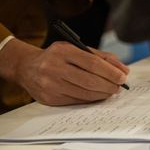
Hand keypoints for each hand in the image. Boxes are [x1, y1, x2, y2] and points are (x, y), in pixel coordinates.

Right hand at [0, 38, 128, 105]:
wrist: (27, 67)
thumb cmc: (58, 57)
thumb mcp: (76, 49)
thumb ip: (101, 57)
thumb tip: (123, 69)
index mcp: (63, 52)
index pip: (92, 63)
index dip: (110, 71)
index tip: (123, 76)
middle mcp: (54, 68)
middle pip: (89, 80)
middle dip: (109, 85)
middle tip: (119, 86)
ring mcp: (50, 85)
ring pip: (84, 93)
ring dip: (102, 94)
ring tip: (111, 91)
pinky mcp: (49, 99)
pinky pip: (76, 101)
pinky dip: (91, 99)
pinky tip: (98, 95)